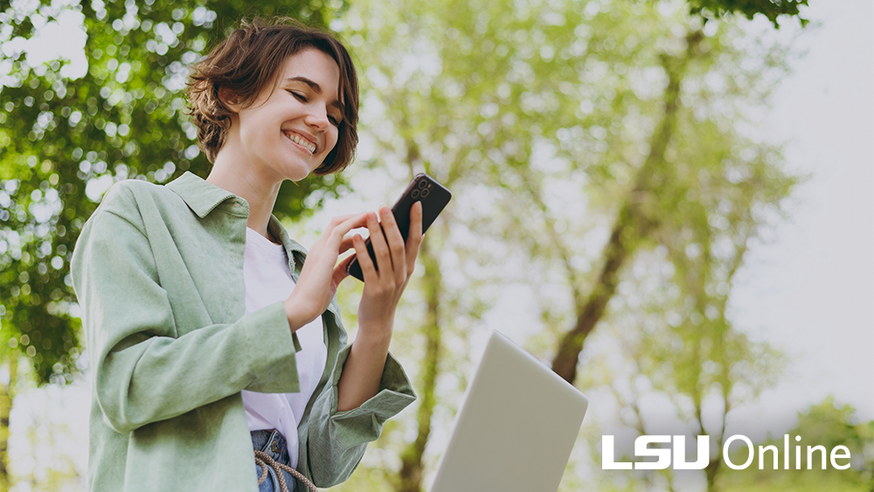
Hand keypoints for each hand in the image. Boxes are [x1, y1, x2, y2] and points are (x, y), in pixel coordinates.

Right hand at [283, 212, 368, 330]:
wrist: (302, 309)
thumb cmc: (316, 298)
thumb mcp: (333, 280)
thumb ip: (341, 268)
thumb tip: (354, 262)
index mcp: (321, 254)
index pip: (337, 234)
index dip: (353, 228)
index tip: (370, 227)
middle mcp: (319, 247)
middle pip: (337, 223)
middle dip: (355, 218)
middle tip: (374, 217)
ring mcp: (320, 248)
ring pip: (338, 223)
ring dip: (356, 217)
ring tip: (372, 214)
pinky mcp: (324, 253)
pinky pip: (340, 230)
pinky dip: (353, 222)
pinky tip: (366, 219)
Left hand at [352, 201, 422, 336]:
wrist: (377, 322)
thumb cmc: (385, 292)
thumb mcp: (399, 274)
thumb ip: (405, 255)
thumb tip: (417, 231)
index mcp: (409, 268)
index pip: (415, 240)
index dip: (417, 222)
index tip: (416, 203)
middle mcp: (402, 274)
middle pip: (398, 244)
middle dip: (392, 223)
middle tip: (384, 206)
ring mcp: (389, 282)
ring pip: (384, 252)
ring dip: (376, 232)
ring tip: (369, 215)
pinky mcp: (374, 289)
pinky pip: (368, 266)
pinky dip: (362, 250)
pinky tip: (355, 237)